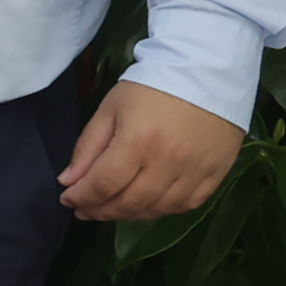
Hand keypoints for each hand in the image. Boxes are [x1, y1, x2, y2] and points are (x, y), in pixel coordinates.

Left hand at [59, 80, 239, 223]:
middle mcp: (168, 161)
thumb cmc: (150, 87)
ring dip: (129, 214)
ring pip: (157, 209)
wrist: (205, 71)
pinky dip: (164, 210)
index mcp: (138, 142)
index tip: (68, 200)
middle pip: (129, 203)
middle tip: (86, 210)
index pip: (103, 185)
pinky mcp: (217, 172)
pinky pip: (188, 205)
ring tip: (113, 208)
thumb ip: (87, 147)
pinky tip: (149, 204)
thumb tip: (68, 182)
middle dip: (100, 211)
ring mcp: (196, 170)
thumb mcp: (110, 109)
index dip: (81, 198)